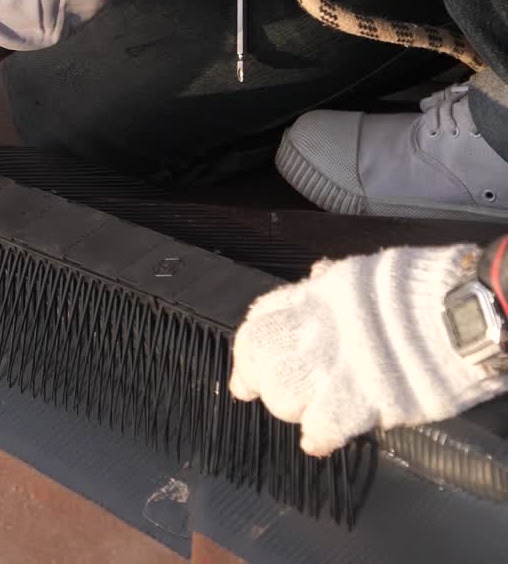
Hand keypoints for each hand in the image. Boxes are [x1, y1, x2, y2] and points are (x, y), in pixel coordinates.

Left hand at [229, 244, 507, 455]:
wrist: (467, 312)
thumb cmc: (424, 287)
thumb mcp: (367, 271)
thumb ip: (334, 280)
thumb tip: (317, 273)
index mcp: (317, 296)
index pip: (259, 321)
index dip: (247, 349)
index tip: (246, 369)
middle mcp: (316, 330)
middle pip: (261, 360)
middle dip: (258, 380)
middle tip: (265, 394)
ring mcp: (335, 366)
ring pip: (282, 396)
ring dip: (288, 408)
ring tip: (305, 411)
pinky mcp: (362, 400)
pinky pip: (320, 427)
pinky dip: (315, 438)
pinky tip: (317, 441)